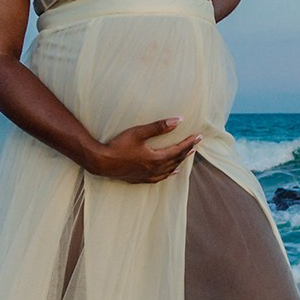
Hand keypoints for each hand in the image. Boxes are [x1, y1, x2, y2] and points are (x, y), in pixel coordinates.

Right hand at [87, 116, 201, 183]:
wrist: (101, 162)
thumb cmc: (118, 146)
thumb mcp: (138, 133)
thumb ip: (159, 127)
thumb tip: (178, 120)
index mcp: (156, 158)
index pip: (178, 150)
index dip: (189, 142)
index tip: (198, 136)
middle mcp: (154, 169)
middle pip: (176, 160)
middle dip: (187, 151)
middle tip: (196, 143)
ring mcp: (147, 176)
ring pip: (169, 170)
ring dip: (179, 162)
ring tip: (187, 156)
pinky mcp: (140, 179)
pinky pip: (160, 178)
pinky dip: (168, 174)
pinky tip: (171, 173)